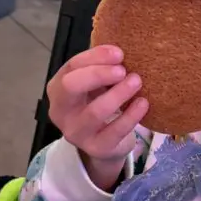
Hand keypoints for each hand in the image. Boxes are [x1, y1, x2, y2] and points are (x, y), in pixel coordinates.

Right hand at [47, 45, 148, 190]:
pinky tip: (143, 103)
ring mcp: (76, 132)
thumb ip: (101, 68)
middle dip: (98, 74)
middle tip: (123, 70)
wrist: (104, 145)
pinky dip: (131, 115)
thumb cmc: (98, 105)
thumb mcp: (94, 85)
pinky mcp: (96, 148)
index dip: (95, 57)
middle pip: (71, 86)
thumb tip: (119, 53)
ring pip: (95, 111)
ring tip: (137, 82)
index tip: (119, 53)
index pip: (71, 67)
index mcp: (58, 89)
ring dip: (118, 94)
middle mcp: (60, 111)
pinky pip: (114, 131)